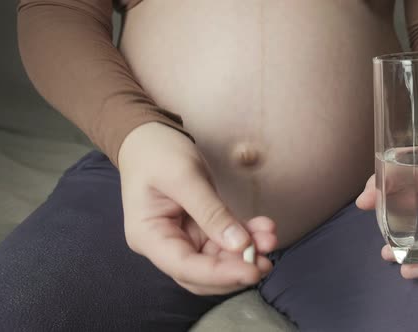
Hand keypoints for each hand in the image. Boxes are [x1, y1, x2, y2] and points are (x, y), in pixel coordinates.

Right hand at [118, 123, 277, 293]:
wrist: (149, 137)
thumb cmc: (157, 153)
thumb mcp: (185, 178)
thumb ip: (211, 212)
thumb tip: (240, 244)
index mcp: (148, 235)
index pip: (185, 267)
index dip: (220, 275)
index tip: (252, 271)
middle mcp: (163, 243)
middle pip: (201, 272)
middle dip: (235, 268)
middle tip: (267, 261)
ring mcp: (181, 238)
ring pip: (216, 259)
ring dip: (244, 253)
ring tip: (270, 238)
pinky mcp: (197, 229)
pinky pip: (224, 241)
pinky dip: (244, 237)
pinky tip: (264, 227)